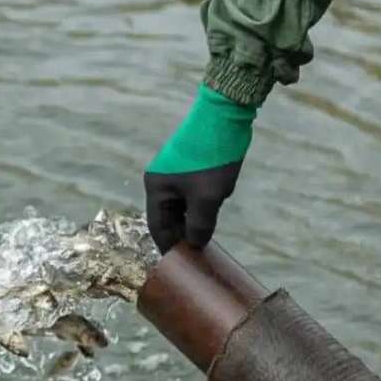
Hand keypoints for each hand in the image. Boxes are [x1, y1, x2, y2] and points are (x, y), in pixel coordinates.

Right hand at [144, 84, 255, 253]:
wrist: (224, 115)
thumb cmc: (211, 158)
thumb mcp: (208, 198)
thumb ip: (200, 225)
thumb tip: (196, 245)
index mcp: (156, 187)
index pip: (158, 227)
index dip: (170, 247)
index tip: (183, 264)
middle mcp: (160, 180)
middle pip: (168, 218)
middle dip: (182, 235)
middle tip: (198, 254)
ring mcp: (174, 173)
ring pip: (180, 207)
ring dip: (192, 221)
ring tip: (207, 237)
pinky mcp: (188, 166)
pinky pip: (189, 195)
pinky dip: (198, 208)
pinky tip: (212, 214)